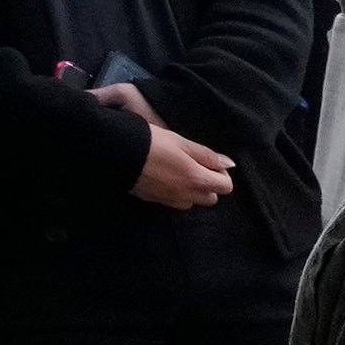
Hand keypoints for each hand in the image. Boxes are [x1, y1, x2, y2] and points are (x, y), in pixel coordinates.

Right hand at [96, 84, 233, 206]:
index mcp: (196, 179)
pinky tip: (164, 176)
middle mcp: (186, 195)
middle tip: (195, 166)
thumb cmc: (151, 142)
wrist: (116, 152)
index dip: (221, 174)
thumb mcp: (181, 142)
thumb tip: (228, 164)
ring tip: (178, 171)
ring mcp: (170, 200)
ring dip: (192, 190)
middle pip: (211, 198)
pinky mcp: (154, 200)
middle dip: (209, 184)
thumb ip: (207, 156)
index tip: (210, 163)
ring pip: (192, 201)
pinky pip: (174, 201)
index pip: (226, 187)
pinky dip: (176, 192)